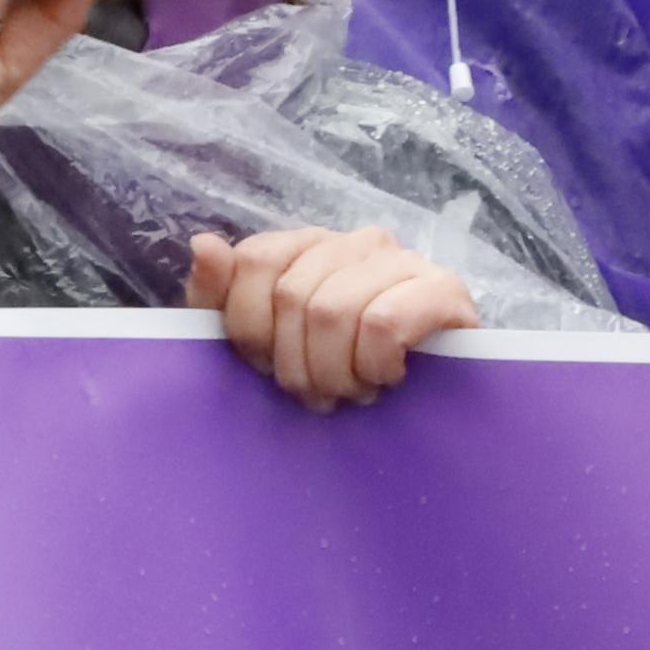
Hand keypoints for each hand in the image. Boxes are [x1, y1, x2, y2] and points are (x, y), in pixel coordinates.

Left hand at [187, 227, 478, 408]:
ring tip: (355, 390)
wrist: (430, 408)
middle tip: (320, 394)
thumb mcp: (262, 345)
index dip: (253, 328)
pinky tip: (387, 377)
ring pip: (334, 311)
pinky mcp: (444, 291)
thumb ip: (219, 297)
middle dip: (298, 365)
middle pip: (293, 296)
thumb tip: (205, 245)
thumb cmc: (336, 374)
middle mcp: (356, 241)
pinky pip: (383, 323)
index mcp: (308, 246)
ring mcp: (403, 260)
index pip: (255, 260)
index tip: (272, 366)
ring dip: (338, 373)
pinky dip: (373, 365)